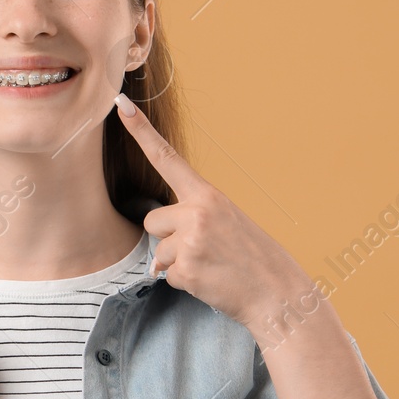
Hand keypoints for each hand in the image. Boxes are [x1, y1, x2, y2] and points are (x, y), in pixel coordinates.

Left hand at [112, 91, 313, 327]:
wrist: (277, 293)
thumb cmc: (253, 258)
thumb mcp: (229, 222)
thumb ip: (194, 219)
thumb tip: (160, 251)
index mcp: (208, 195)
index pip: (167, 158)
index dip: (141, 132)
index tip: (122, 106)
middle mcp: (197, 212)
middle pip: (152, 221)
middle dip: (168, 238)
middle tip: (203, 250)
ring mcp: (190, 241)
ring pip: (158, 252)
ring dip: (177, 262)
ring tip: (211, 266)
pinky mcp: (186, 269)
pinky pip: (167, 276)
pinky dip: (185, 283)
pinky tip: (210, 281)